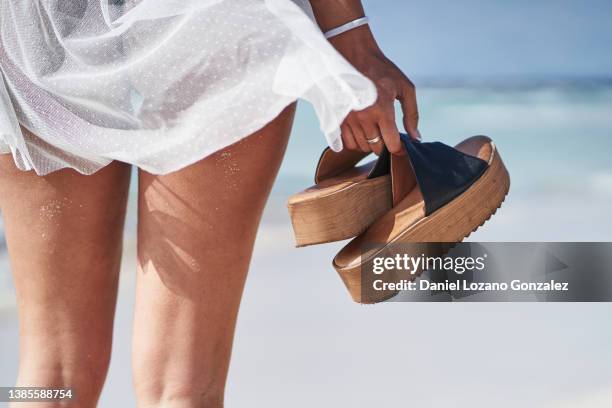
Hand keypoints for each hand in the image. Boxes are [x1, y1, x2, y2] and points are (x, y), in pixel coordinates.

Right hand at [330, 26, 419, 154]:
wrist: (354, 55)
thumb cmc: (382, 70)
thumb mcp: (404, 87)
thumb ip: (412, 114)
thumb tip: (415, 137)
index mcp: (382, 110)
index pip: (391, 144)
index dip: (398, 148)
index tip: (400, 144)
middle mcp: (363, 117)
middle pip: (376, 148)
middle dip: (384, 145)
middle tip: (387, 134)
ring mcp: (348, 119)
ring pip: (361, 147)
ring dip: (370, 143)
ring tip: (375, 131)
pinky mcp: (338, 118)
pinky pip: (346, 142)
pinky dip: (356, 141)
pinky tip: (362, 131)